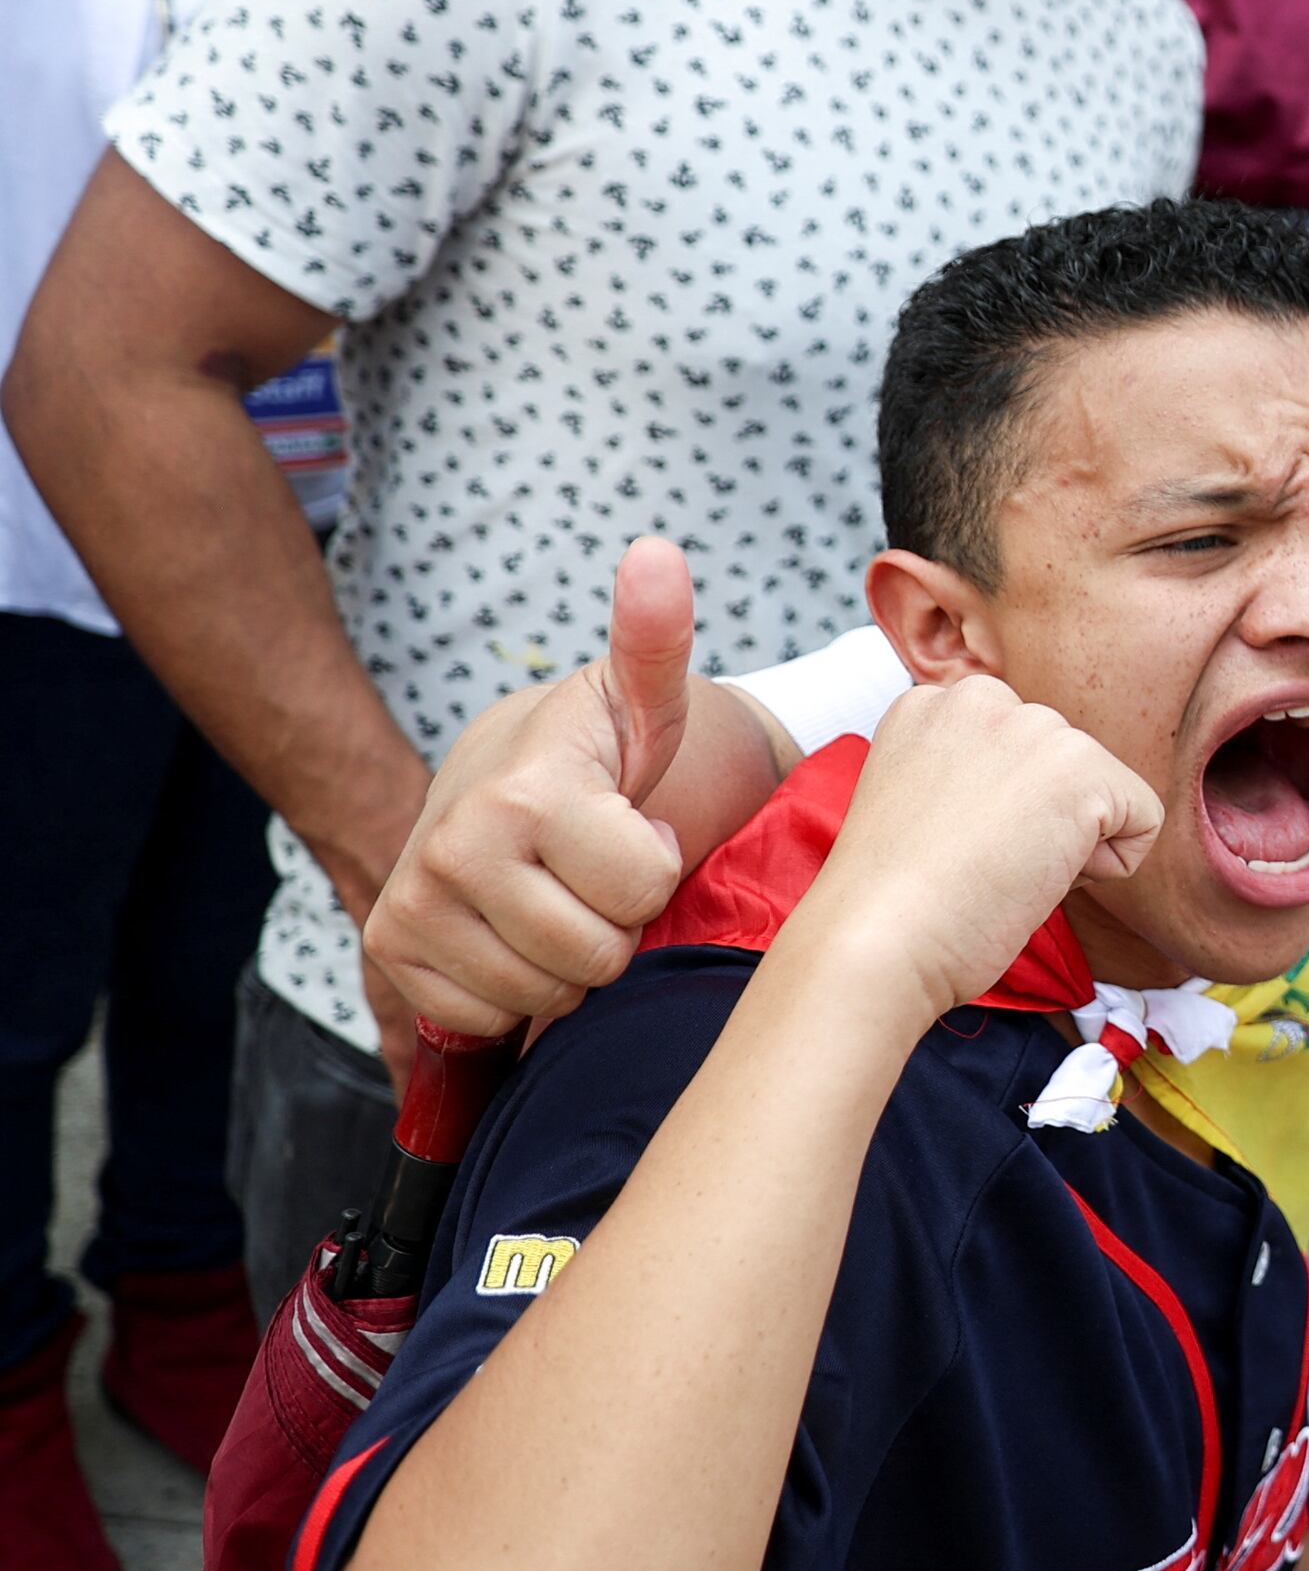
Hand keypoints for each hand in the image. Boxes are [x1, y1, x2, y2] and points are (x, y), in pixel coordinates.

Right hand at [368, 540, 701, 1044]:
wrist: (508, 776)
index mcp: (526, 793)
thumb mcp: (643, 699)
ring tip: (557, 893)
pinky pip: (486, 1017)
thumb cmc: (600, 750)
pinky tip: (513, 928)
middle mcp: (454, 848)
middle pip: (594, 957)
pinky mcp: (390, 948)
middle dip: (614, 922)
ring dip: (567, 959)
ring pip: (542, 996)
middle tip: (594, 869)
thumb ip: (654, 638)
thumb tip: (657, 553)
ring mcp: (413, 902)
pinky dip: (512, 988)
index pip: (642, 892)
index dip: (656, 867)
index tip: (635, 827)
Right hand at [790, 675, 1157, 1018]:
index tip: (950, 845)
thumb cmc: (894, 902)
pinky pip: (1144, 819)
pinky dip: (1110, 866)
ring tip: (1001, 867)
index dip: (1001, 815)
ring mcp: (1033, 726)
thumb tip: (1041, 797)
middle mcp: (982, 697)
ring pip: (1104, 792)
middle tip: (977, 861)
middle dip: (1042, 823)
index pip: (1020, 752)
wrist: (876, 940)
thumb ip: (979, 775)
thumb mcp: (925, 804)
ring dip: (1071, 844)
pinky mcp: (1080, 767)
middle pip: (1066, 767)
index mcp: (933, 704)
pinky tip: (1039, 876)